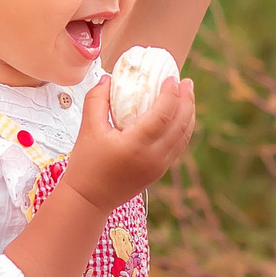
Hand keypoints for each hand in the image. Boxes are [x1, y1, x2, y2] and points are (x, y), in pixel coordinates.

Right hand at [61, 76, 195, 212]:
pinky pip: (178, 146)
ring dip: (188, 114)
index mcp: (135, 145)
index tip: (171, 78)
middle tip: (186, 82)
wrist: (89, 199)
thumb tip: (108, 78)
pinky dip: (183, 129)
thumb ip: (97, 100)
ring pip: (184, 137)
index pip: (163, 115)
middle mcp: (153, 157)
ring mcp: (159, 166)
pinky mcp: (159, 172)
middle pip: (180, 125)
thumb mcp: (87, 129)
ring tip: (187, 96)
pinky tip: (180, 117)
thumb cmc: (86, 164)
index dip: (170, 94)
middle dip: (187, 100)